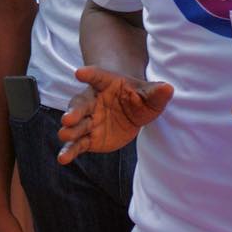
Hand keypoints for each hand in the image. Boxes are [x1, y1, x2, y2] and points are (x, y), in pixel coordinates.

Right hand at [56, 66, 172, 163]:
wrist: (129, 111)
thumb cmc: (137, 98)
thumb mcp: (149, 94)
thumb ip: (156, 92)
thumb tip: (168, 88)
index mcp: (105, 84)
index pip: (97, 76)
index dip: (89, 74)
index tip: (79, 73)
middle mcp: (92, 101)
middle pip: (80, 105)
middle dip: (74, 111)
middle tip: (68, 117)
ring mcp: (89, 120)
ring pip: (76, 126)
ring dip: (69, 131)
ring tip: (64, 135)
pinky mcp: (89, 138)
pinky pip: (78, 145)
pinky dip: (70, 151)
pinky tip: (63, 159)